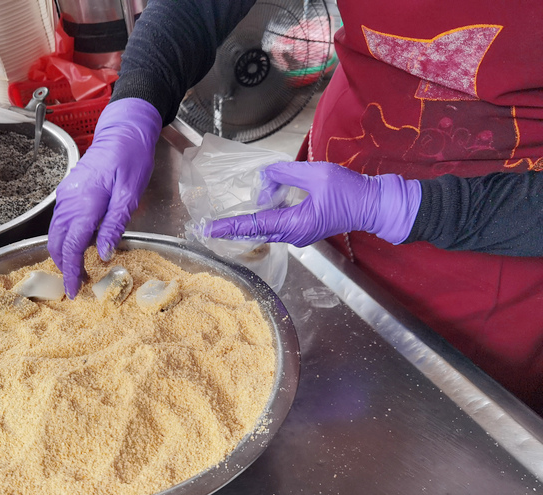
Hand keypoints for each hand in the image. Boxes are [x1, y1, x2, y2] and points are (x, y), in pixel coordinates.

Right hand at [47, 98, 161, 297]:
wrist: (123, 131)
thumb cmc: (131, 159)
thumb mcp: (129, 195)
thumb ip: (114, 225)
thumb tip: (102, 254)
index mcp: (85, 203)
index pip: (71, 246)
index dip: (71, 271)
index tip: (74, 291)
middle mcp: (69, 201)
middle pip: (56, 243)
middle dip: (64, 266)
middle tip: (79, 284)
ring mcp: (66, 196)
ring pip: (55, 233)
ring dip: (64, 254)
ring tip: (80, 269)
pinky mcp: (68, 192)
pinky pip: (60, 222)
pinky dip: (65, 239)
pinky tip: (81, 246)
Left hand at [208, 161, 421, 246]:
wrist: (372, 204)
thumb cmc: (349, 191)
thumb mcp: (315, 175)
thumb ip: (286, 173)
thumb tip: (265, 176)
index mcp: (294, 224)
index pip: (254, 225)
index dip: (230, 226)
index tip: (209, 230)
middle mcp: (293, 234)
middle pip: (257, 228)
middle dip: (235, 224)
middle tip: (210, 224)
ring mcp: (299, 233)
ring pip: (267, 225)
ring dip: (253, 215)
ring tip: (242, 207)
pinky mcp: (304, 227)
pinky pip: (278, 222)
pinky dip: (267, 213)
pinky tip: (265, 202)